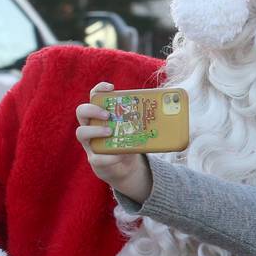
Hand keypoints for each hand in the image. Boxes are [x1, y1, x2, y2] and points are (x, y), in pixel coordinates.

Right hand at [75, 81, 151, 201]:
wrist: (124, 167)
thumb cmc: (130, 142)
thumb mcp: (137, 129)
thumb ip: (147, 120)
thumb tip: (175, 110)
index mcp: (102, 114)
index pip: (95, 96)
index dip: (99, 89)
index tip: (111, 87)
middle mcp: (91, 126)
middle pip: (82, 111)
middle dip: (93, 109)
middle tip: (108, 114)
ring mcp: (90, 143)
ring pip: (81, 133)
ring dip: (96, 130)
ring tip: (111, 132)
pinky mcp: (95, 159)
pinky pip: (97, 157)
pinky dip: (109, 157)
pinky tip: (119, 156)